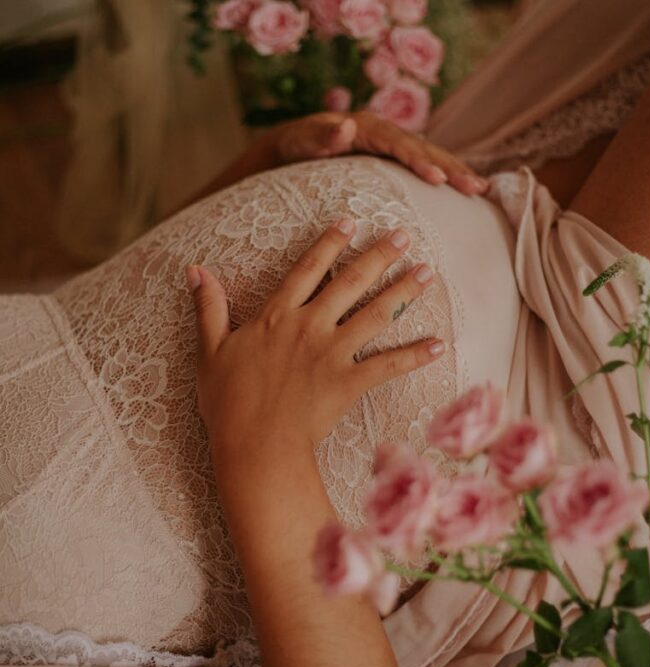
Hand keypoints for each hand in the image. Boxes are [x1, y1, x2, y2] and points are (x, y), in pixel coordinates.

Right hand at [186, 218, 444, 466]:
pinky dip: (414, 356)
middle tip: (403, 234)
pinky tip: (438, 344)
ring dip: (403, 293)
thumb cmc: (228, 403)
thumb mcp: (210, 351)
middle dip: (379, 255)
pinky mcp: (348, 382)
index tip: (350, 220)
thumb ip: (208, 308)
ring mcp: (331, 353)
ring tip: (427, 273)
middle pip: (350, 282)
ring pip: (375, 315)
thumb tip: (195, 270)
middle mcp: (308, 326)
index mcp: (276, 316)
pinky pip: (387, 365)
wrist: (253, 445)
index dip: (329, 243)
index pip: (307, 268)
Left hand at [270, 111, 488, 195]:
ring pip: (431, 155)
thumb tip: (346, 125)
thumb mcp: (303, 139)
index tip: (437, 179)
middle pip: (424, 148)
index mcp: (368, 127)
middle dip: (451, 168)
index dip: (419, 161)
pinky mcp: (394, 158)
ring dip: (456, 171)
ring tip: (482, 190)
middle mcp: (385, 132)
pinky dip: (445, 175)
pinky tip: (465, 192)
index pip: (400, 144)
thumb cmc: (297, 145)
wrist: (295, 144)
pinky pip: (425, 165)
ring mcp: (392, 145)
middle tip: (476, 188)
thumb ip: (323, 134)